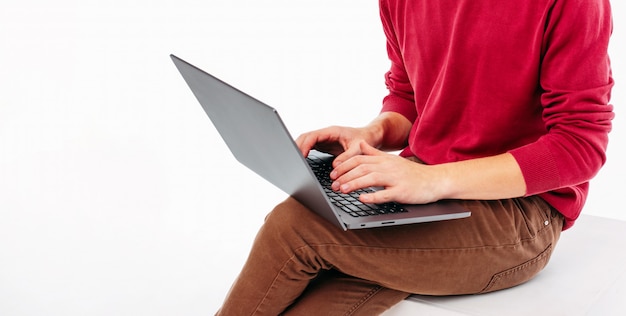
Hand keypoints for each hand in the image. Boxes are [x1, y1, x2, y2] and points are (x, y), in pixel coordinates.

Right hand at [295, 125, 378, 166]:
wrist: (370, 137)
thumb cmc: (365, 139)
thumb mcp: (358, 148)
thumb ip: (347, 157)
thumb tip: (335, 166)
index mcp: (332, 131)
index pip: (313, 136)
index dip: (304, 146)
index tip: (300, 156)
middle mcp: (325, 134)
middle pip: (305, 138)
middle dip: (297, 147)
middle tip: (291, 160)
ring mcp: (323, 139)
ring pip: (306, 142)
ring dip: (299, 150)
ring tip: (293, 162)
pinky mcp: (323, 145)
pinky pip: (310, 147)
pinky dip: (304, 153)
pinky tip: (301, 162)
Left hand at [330, 142, 446, 204]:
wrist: (435, 180)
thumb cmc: (411, 173)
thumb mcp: (391, 159)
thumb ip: (374, 152)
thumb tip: (360, 145)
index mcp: (384, 159)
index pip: (359, 158)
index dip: (344, 165)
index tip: (333, 173)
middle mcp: (388, 166)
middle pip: (362, 167)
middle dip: (345, 175)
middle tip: (333, 184)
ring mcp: (396, 179)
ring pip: (371, 178)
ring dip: (354, 184)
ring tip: (342, 190)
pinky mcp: (402, 191)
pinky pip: (386, 194)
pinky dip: (373, 196)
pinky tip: (362, 199)